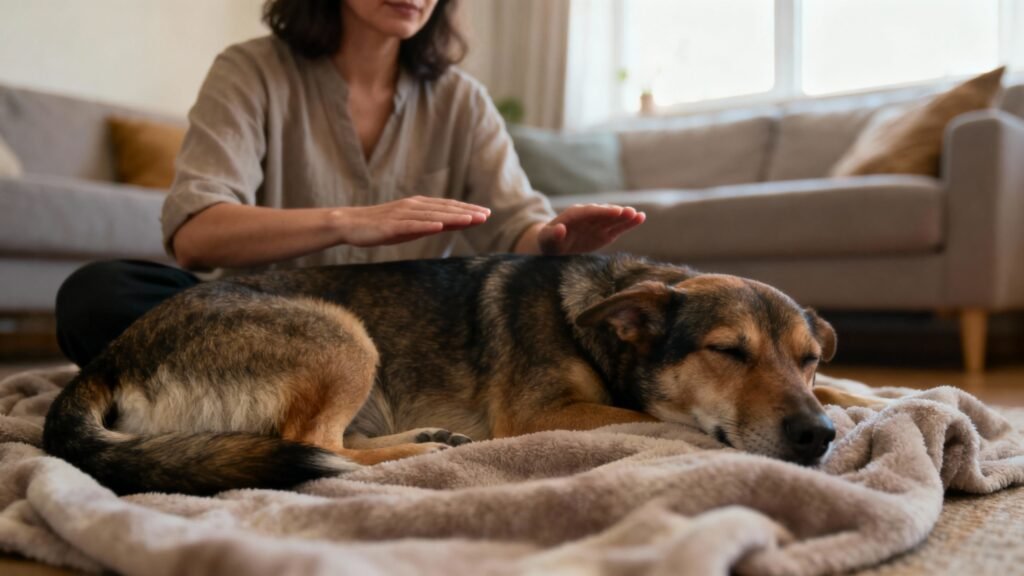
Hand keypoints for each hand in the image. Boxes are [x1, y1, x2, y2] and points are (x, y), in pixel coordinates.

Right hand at [335, 196, 489, 246]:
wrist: (349, 224)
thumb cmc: (380, 227)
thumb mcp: (408, 227)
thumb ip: (426, 225)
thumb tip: (446, 226)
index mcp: (418, 206)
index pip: (447, 207)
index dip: (467, 209)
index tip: (485, 213)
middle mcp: (412, 206)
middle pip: (444, 209)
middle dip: (466, 212)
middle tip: (486, 215)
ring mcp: (402, 215)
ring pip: (432, 215)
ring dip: (452, 217)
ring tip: (471, 219)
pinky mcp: (391, 225)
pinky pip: (411, 225)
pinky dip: (426, 224)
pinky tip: (440, 226)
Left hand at [535, 204, 645, 254]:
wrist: (554, 245)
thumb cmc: (548, 241)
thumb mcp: (546, 240)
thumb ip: (552, 234)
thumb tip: (559, 229)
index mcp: (573, 215)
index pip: (590, 211)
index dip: (602, 211)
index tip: (615, 211)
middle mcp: (588, 216)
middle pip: (603, 213)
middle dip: (616, 213)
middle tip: (630, 212)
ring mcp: (597, 224)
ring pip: (613, 219)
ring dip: (625, 217)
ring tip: (639, 216)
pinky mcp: (604, 233)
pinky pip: (617, 228)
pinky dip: (628, 224)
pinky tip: (640, 218)